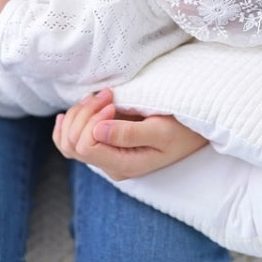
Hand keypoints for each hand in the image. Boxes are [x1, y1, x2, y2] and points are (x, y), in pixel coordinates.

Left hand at [53, 88, 207, 180]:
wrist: (194, 131)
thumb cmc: (183, 129)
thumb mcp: (161, 131)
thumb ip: (129, 133)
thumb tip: (96, 131)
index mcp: (123, 165)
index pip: (85, 146)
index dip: (92, 121)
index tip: (112, 103)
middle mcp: (110, 165)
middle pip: (72, 143)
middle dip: (83, 114)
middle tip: (107, 95)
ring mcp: (105, 155)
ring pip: (67, 140)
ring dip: (78, 114)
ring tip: (101, 97)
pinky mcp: (103, 145)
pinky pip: (71, 139)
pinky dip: (70, 122)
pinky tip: (72, 111)